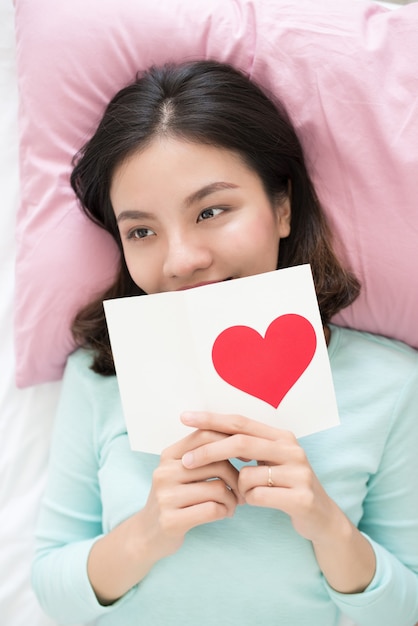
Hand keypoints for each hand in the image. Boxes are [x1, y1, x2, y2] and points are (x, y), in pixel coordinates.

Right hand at [141, 427, 241, 561]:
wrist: (147, 535)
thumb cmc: (175, 499)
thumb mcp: (182, 471)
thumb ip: (202, 455)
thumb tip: (239, 439)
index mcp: (169, 455)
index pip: (205, 436)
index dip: (232, 443)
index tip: (246, 457)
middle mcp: (164, 472)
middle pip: (217, 463)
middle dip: (236, 478)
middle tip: (241, 492)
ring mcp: (165, 496)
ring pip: (218, 488)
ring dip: (232, 499)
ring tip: (232, 505)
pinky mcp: (170, 520)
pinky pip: (212, 510)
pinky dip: (225, 512)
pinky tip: (223, 514)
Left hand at [180, 411, 336, 543]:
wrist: (322, 518)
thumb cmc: (286, 487)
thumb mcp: (269, 461)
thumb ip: (247, 446)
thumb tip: (209, 432)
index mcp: (282, 436)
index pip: (240, 421)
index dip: (212, 418)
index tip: (185, 417)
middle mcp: (292, 449)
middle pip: (240, 443)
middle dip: (209, 451)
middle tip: (187, 461)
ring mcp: (299, 473)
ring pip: (247, 475)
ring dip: (237, 488)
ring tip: (244, 495)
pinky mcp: (301, 497)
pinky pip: (258, 496)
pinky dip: (249, 501)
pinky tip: (255, 503)